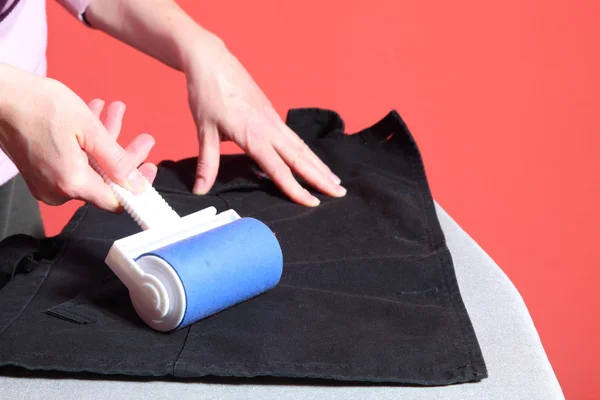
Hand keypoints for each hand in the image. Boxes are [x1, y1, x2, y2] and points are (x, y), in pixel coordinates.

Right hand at [0, 64, 156, 211]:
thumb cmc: (38, 105)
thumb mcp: (89, 130)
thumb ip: (117, 161)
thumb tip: (137, 184)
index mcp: (71, 183)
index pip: (116, 201)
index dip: (137, 187)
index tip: (149, 168)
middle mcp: (57, 191)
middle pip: (106, 181)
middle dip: (126, 156)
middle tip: (142, 138)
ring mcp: (47, 183)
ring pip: (91, 168)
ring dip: (107, 143)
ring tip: (115, 113)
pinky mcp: (40, 173)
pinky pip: (74, 164)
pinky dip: (87, 145)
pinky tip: (95, 118)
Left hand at [182, 34, 345, 206]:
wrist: (211, 61)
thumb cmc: (207, 94)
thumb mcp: (204, 130)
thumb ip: (207, 163)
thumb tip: (199, 190)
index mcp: (253, 135)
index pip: (279, 169)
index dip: (296, 189)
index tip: (313, 203)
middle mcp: (269, 128)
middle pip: (300, 158)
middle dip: (321, 178)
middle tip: (340, 194)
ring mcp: (273, 120)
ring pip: (302, 147)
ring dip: (320, 165)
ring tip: (335, 181)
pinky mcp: (272, 115)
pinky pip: (295, 138)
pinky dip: (307, 153)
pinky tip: (313, 161)